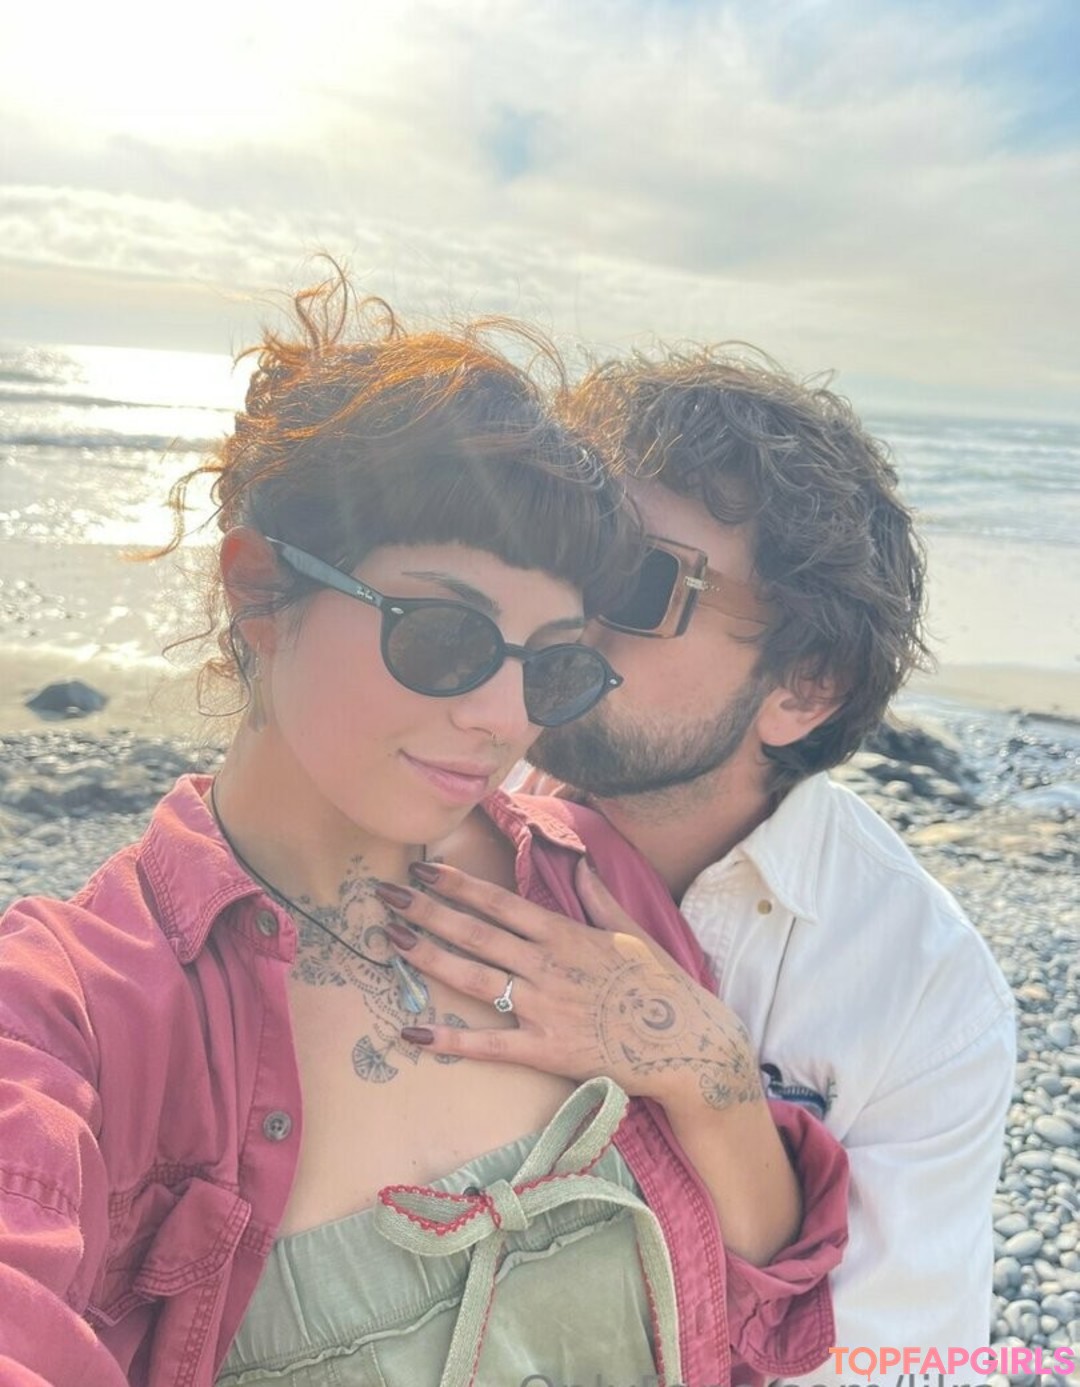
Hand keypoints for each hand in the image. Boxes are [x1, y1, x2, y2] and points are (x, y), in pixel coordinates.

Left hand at [375, 858, 762, 1112]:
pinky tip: (413, 1032)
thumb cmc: (661, 986)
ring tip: (392, 941)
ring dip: (428, 958)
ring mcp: (544, 1007)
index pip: (499, 902)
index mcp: (565, 934)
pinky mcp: (546, 1050)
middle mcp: (547, 965)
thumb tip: (579, 864)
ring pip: (474, 978)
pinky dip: (449, 1038)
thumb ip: (598, 897)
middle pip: (475, 933)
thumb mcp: (631, 931)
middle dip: (427, 911)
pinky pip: (489, 1044)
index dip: (457, 885)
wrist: (686, 1044)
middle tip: (385, 895)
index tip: (423, 869)